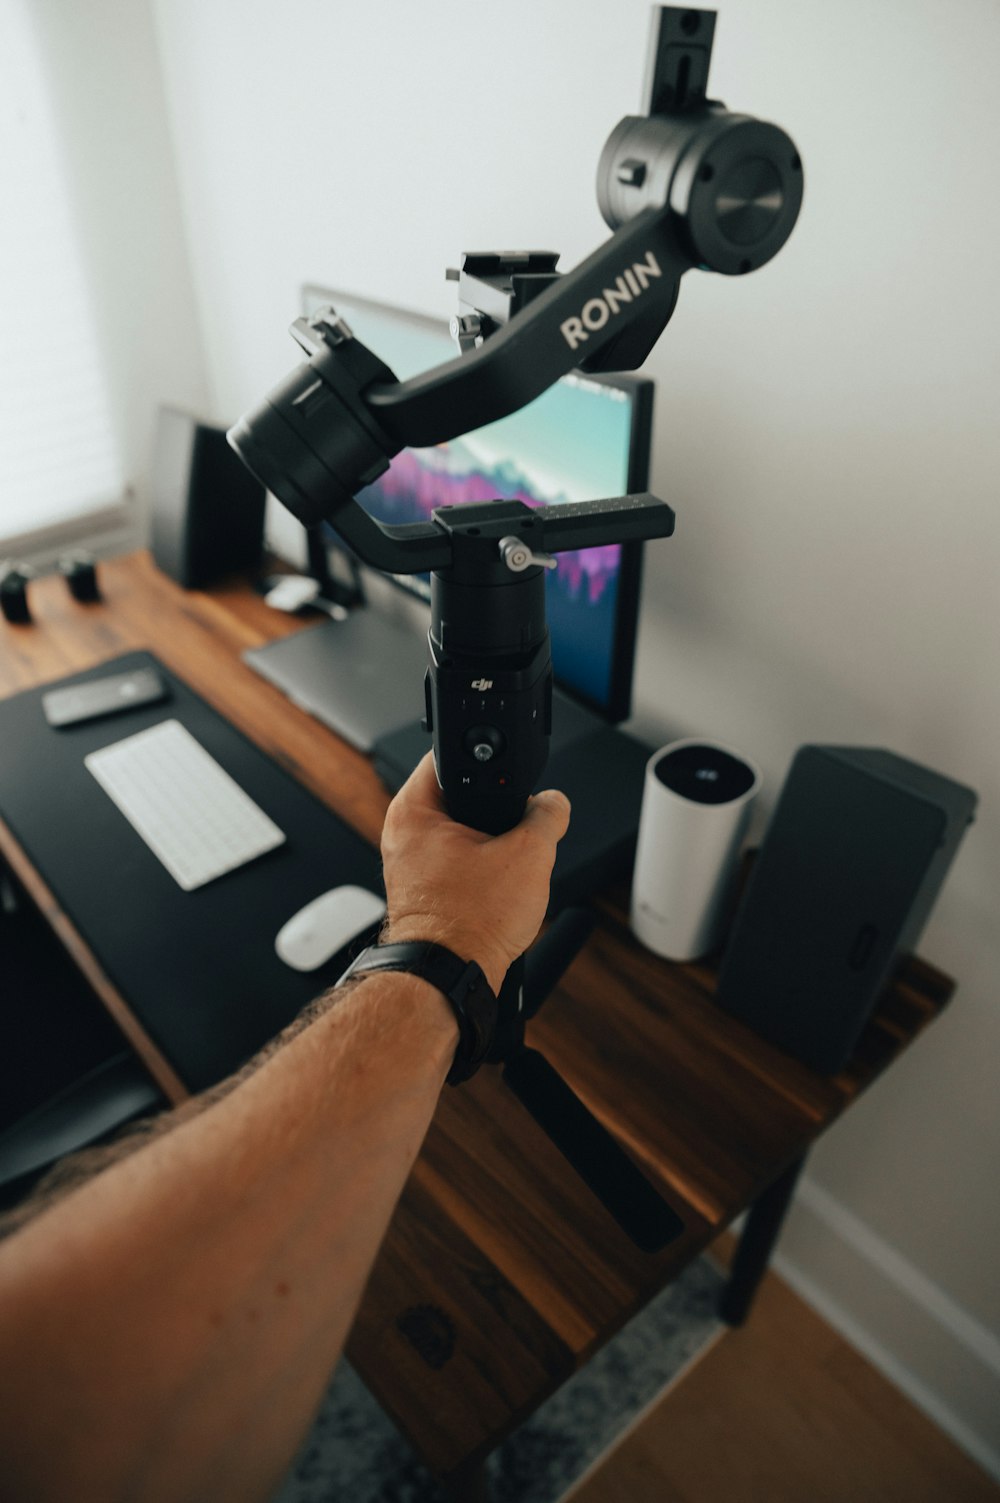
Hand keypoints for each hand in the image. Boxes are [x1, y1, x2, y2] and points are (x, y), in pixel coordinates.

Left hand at [380, 753, 570, 993]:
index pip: (448, 757)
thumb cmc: (469, 924)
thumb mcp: (529, 856)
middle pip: (462, 796)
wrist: (451, 978)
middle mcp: (404, 834)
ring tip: (507, 867)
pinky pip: (461, 863)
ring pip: (465, 833)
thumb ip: (548, 816)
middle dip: (497, 810)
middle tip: (514, 830)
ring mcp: (412, 864)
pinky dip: (483, 870)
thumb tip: (555, 804)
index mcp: (413, 811)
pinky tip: (499, 889)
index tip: (510, 773)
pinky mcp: (425, 889)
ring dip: (493, 845)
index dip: (487, 760)